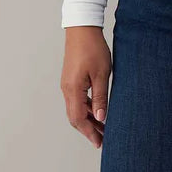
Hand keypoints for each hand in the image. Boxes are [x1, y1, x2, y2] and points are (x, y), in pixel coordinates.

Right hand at [60, 26, 111, 148]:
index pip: (79, 119)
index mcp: (73, 90)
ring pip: (76, 109)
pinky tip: (98, 111)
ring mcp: (68, 84)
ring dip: (89, 120)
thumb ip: (101, 97)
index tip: (100, 143)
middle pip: (75, 117)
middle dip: (89, 130)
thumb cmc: (93, 49)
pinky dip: (87, 108)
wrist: (82, 29)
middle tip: (103, 139)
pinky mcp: (71, 79)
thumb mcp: (102, 74)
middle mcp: (67, 89)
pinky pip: (78, 99)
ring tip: (103, 127)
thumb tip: (101, 118)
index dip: (90, 133)